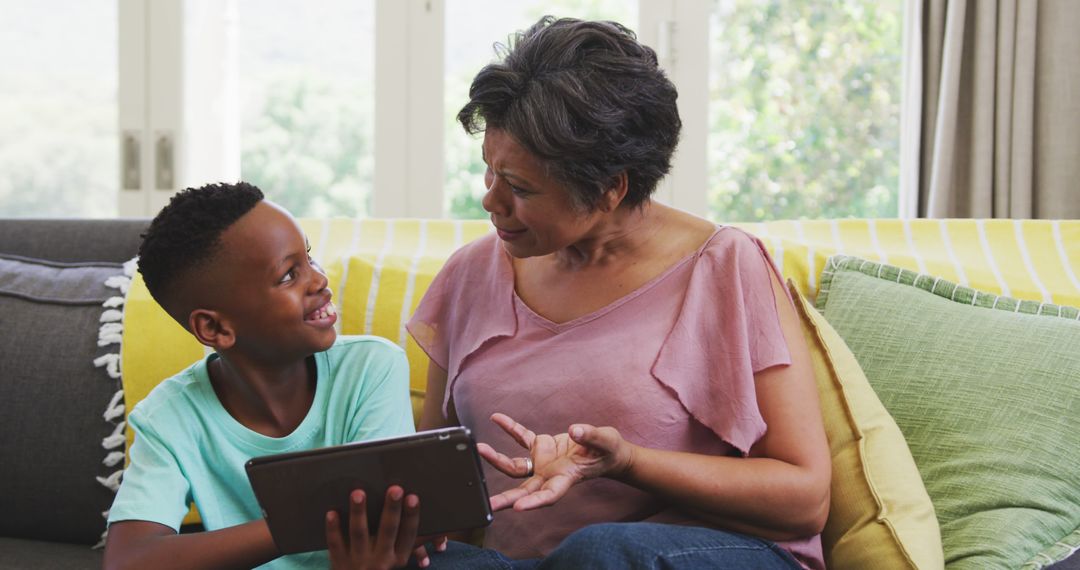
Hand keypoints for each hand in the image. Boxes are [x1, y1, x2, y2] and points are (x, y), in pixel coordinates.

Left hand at [325, 486, 421, 568]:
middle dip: (392, 509)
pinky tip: (332, 512)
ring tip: (359, 493)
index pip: (408, 534)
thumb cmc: (380, 568)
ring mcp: (359, 562)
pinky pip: (336, 544)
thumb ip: (408, 542)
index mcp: (399, 558)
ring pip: (359, 534)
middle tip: (395, 488)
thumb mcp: (396, 560)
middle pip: (387, 530)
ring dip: (359, 513)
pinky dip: (333, 529)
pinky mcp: (340, 563)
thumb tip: (434, 526)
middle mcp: (381, 561)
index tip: (413, 497)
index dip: (411, 516)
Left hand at [476, 413, 633, 511]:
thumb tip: (574, 430)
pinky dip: (509, 429)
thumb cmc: (608, 450)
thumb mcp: (606, 441)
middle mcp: (551, 474)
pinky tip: (497, 418)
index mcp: (567, 478)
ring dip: (497, 460)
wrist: (606, 449)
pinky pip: (521, 439)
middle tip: (487, 505)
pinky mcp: (541, 447)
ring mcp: (544, 462)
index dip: (534, 503)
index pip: (549, 495)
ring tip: (480, 450)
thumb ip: (591, 436)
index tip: (519, 508)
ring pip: (516, 467)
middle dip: (506, 498)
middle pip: (525, 490)